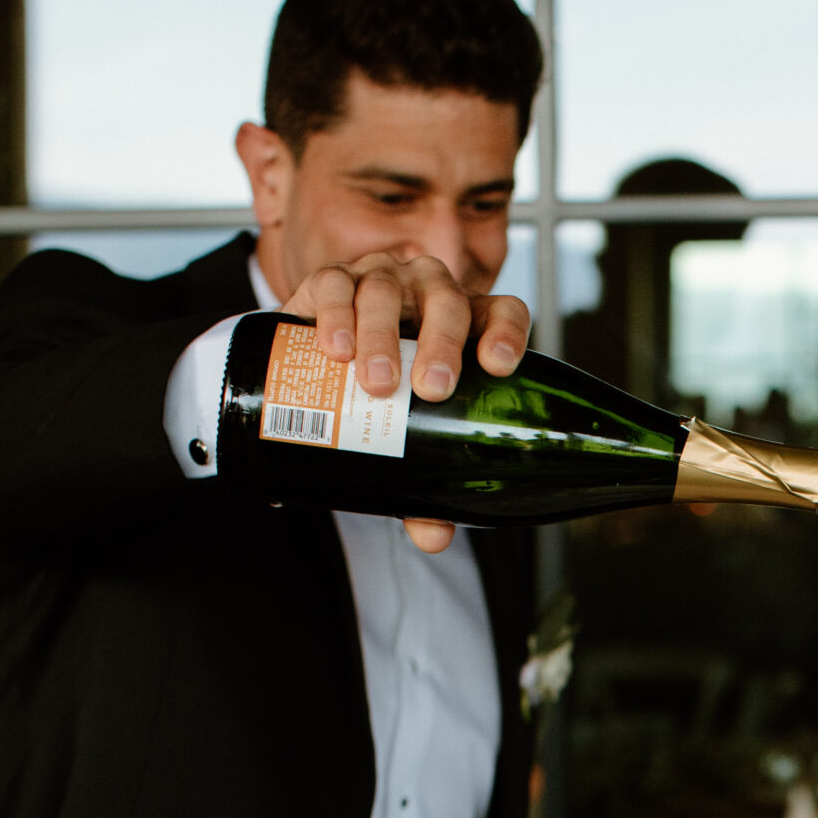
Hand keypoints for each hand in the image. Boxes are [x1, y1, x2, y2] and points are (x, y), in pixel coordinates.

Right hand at [279, 252, 529, 554]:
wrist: (311, 369)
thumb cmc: (378, 402)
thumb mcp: (404, 441)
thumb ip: (423, 487)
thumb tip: (434, 537)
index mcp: (464, 326)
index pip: (501, 312)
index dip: (506, 333)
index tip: (498, 367)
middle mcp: (428, 294)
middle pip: (447, 302)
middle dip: (441, 343)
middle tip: (430, 389)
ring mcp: (381, 281)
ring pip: (390, 291)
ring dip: (384, 335)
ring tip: (376, 383)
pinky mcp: (330, 280)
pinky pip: (336, 285)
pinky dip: (336, 314)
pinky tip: (334, 349)